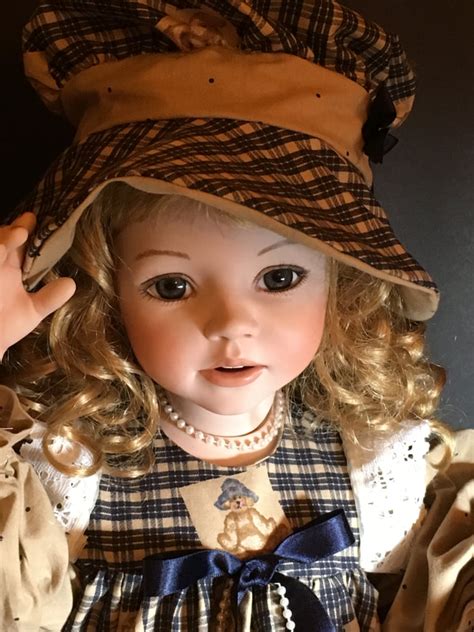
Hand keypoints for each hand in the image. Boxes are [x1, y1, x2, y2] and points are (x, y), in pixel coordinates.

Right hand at [0, 212, 75, 359]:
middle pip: (3, 239)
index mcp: (9, 267)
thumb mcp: (32, 310)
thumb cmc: (4, 325)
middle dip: (14, 230)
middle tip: (29, 222)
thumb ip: (50, 298)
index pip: (18, 243)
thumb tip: (71, 284)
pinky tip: (2, 252)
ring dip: (5, 240)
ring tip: (20, 233)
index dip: (27, 229)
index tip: (38, 220)